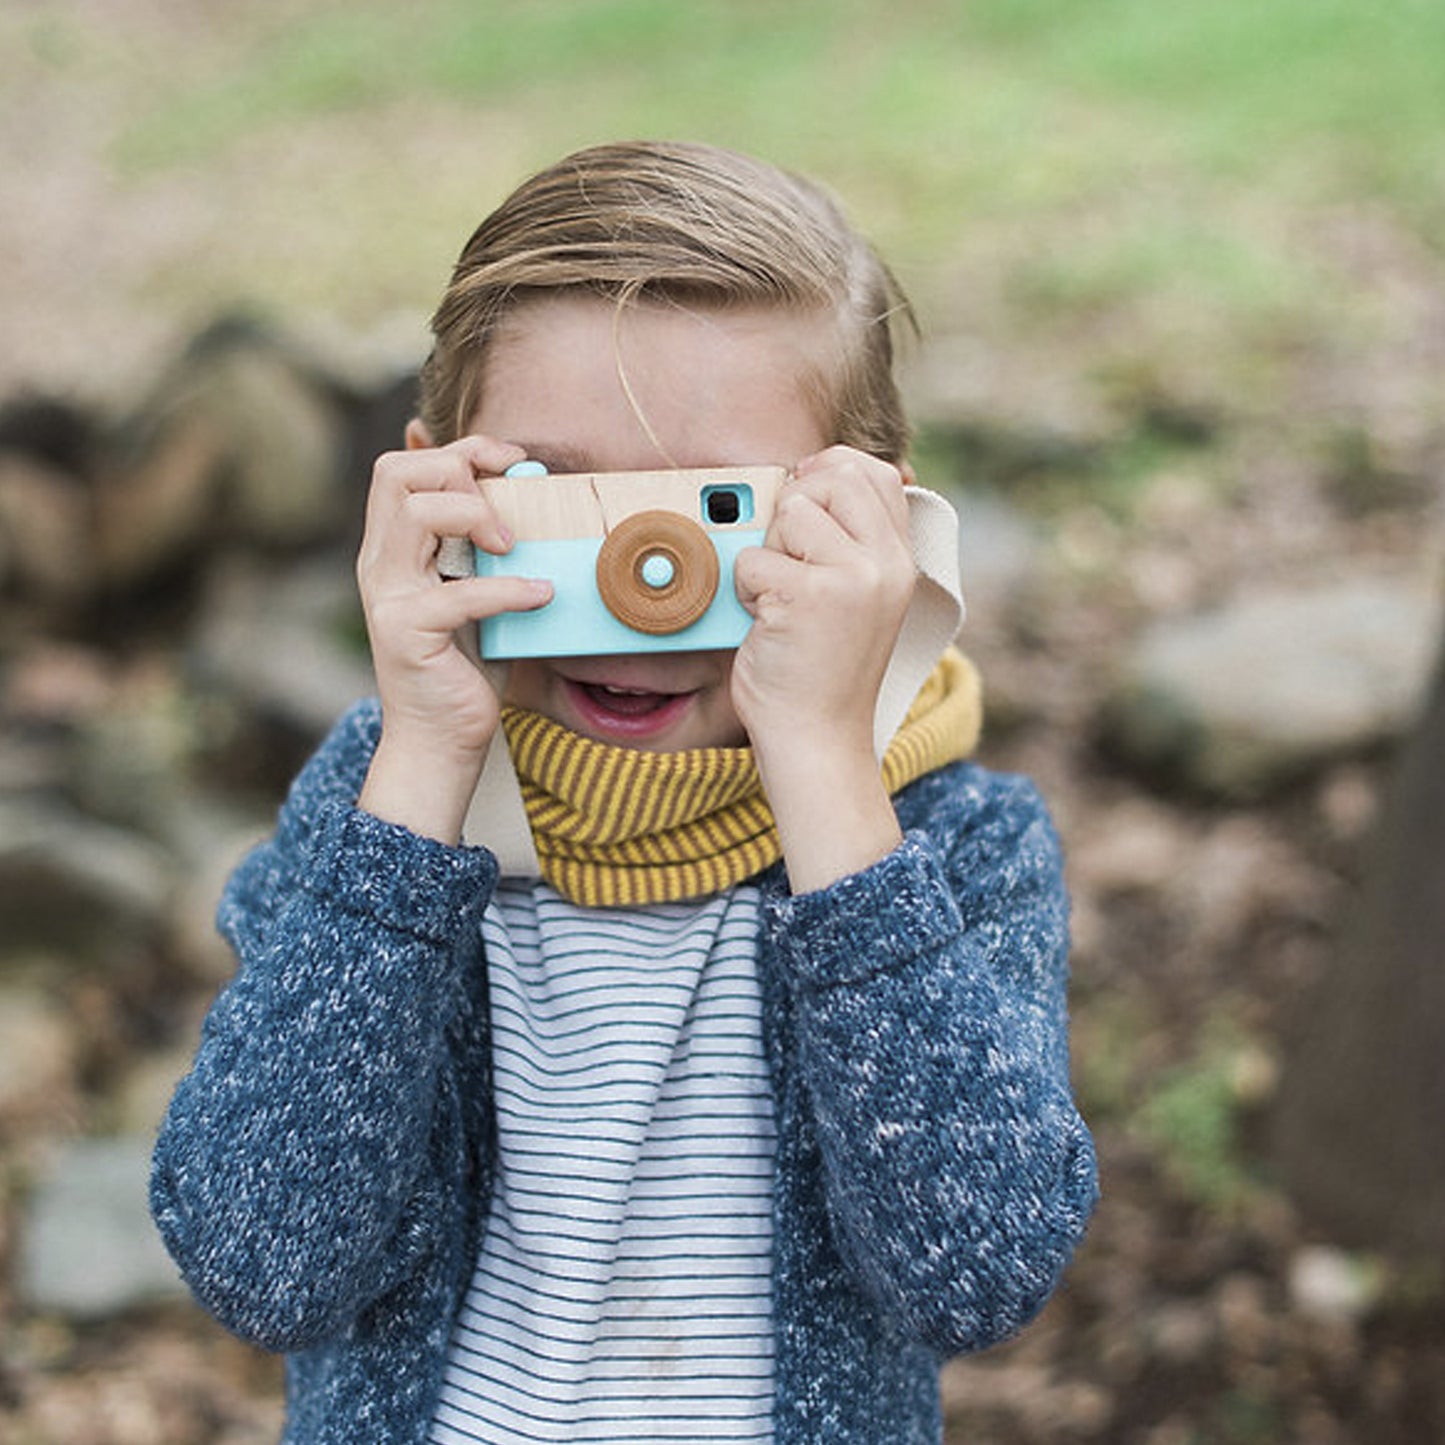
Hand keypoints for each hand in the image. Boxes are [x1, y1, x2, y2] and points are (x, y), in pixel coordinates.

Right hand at [355, 434, 552, 840]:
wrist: (439, 741)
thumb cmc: (464, 665)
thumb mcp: (476, 593)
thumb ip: (486, 549)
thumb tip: (532, 498)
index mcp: (391, 548)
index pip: (402, 466)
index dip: (459, 450)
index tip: (513, 463)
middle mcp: (379, 564)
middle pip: (395, 472)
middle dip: (459, 471)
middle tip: (505, 514)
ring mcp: (388, 597)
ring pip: (417, 513)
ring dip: (475, 517)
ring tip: (513, 550)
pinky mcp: (408, 634)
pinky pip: (460, 593)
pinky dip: (510, 590)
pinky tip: (541, 597)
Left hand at [731, 447, 915, 890]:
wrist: (818, 739)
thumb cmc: (822, 669)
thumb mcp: (855, 595)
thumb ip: (848, 540)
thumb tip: (810, 472)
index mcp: (900, 561)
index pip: (877, 473)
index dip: (831, 472)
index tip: (803, 500)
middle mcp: (886, 564)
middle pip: (832, 478)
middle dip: (795, 510)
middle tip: (790, 564)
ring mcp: (853, 578)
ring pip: (790, 513)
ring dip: (768, 555)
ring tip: (780, 602)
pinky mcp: (810, 596)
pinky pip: (754, 561)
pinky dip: (746, 593)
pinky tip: (767, 626)